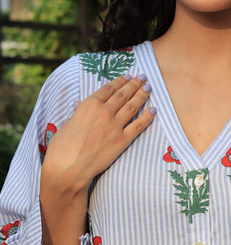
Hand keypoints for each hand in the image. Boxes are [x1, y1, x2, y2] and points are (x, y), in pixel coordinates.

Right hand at [42, 74, 155, 192]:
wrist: (69, 167)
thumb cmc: (62, 147)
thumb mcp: (67, 123)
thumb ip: (78, 112)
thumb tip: (80, 104)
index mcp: (89, 104)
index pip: (109, 89)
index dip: (120, 81)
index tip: (128, 76)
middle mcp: (104, 112)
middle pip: (123, 94)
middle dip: (134, 84)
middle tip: (143, 77)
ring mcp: (115, 126)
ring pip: (133, 106)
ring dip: (142, 95)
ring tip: (149, 87)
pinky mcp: (123, 140)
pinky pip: (139, 125)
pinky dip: (148, 116)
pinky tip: (154, 109)